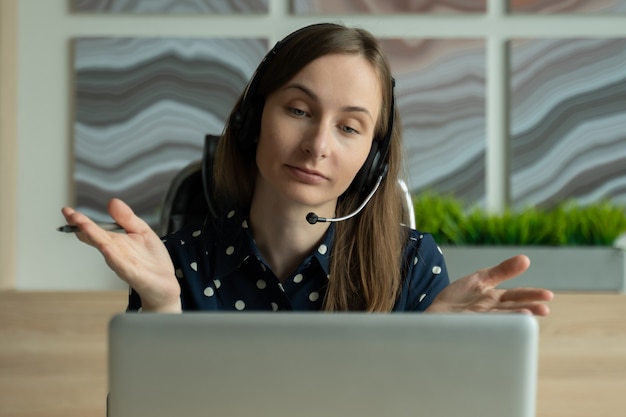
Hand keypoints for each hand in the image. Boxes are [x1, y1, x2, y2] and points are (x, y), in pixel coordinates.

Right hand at [61, 198, 181, 311]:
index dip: (80, 221)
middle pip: (97, 237)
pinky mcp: (134, 274)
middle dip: (83, 226)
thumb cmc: (152, 261)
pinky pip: (121, 264)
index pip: (94, 230)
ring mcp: (123, 263)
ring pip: (106, 249)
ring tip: (83, 226)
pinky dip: (113, 256)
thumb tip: (112, 201)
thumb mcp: (142, 232)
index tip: (67, 211)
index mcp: (116, 242)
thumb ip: (127, 218)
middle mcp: (116, 253)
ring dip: (94, 238)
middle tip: (70, 215)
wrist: (165, 284)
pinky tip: (106, 248)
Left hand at [426, 255, 552, 315]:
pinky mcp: (466, 326)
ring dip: (511, 318)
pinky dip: (489, 323)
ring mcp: (478, 319)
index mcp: (494, 299)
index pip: (517, 296)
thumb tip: (526, 259)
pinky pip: (479, 325)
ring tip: (526, 316)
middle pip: (511, 309)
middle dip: (527, 309)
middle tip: (544, 309)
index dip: (532, 295)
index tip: (548, 296)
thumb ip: (502, 271)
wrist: (436, 315)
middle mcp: (490, 311)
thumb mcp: (481, 280)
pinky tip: (498, 322)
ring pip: (498, 318)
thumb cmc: (458, 300)